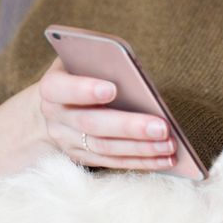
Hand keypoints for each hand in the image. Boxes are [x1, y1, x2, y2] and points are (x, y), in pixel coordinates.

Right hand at [36, 57, 176, 170]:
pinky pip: (113, 162)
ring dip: (140, 148)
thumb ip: (98, 63)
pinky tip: (165, 159)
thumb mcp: (81, 60)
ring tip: (169, 144)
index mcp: (52, 87)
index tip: (112, 89)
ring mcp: (68, 141)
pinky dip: (141, 161)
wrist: (56, 104)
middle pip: (91, 124)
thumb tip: (133, 72)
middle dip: (129, 127)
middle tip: (161, 127)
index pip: (61, 88)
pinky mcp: (82, 158)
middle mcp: (56, 117)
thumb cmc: (78, 73)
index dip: (84, 90)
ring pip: (105, 147)